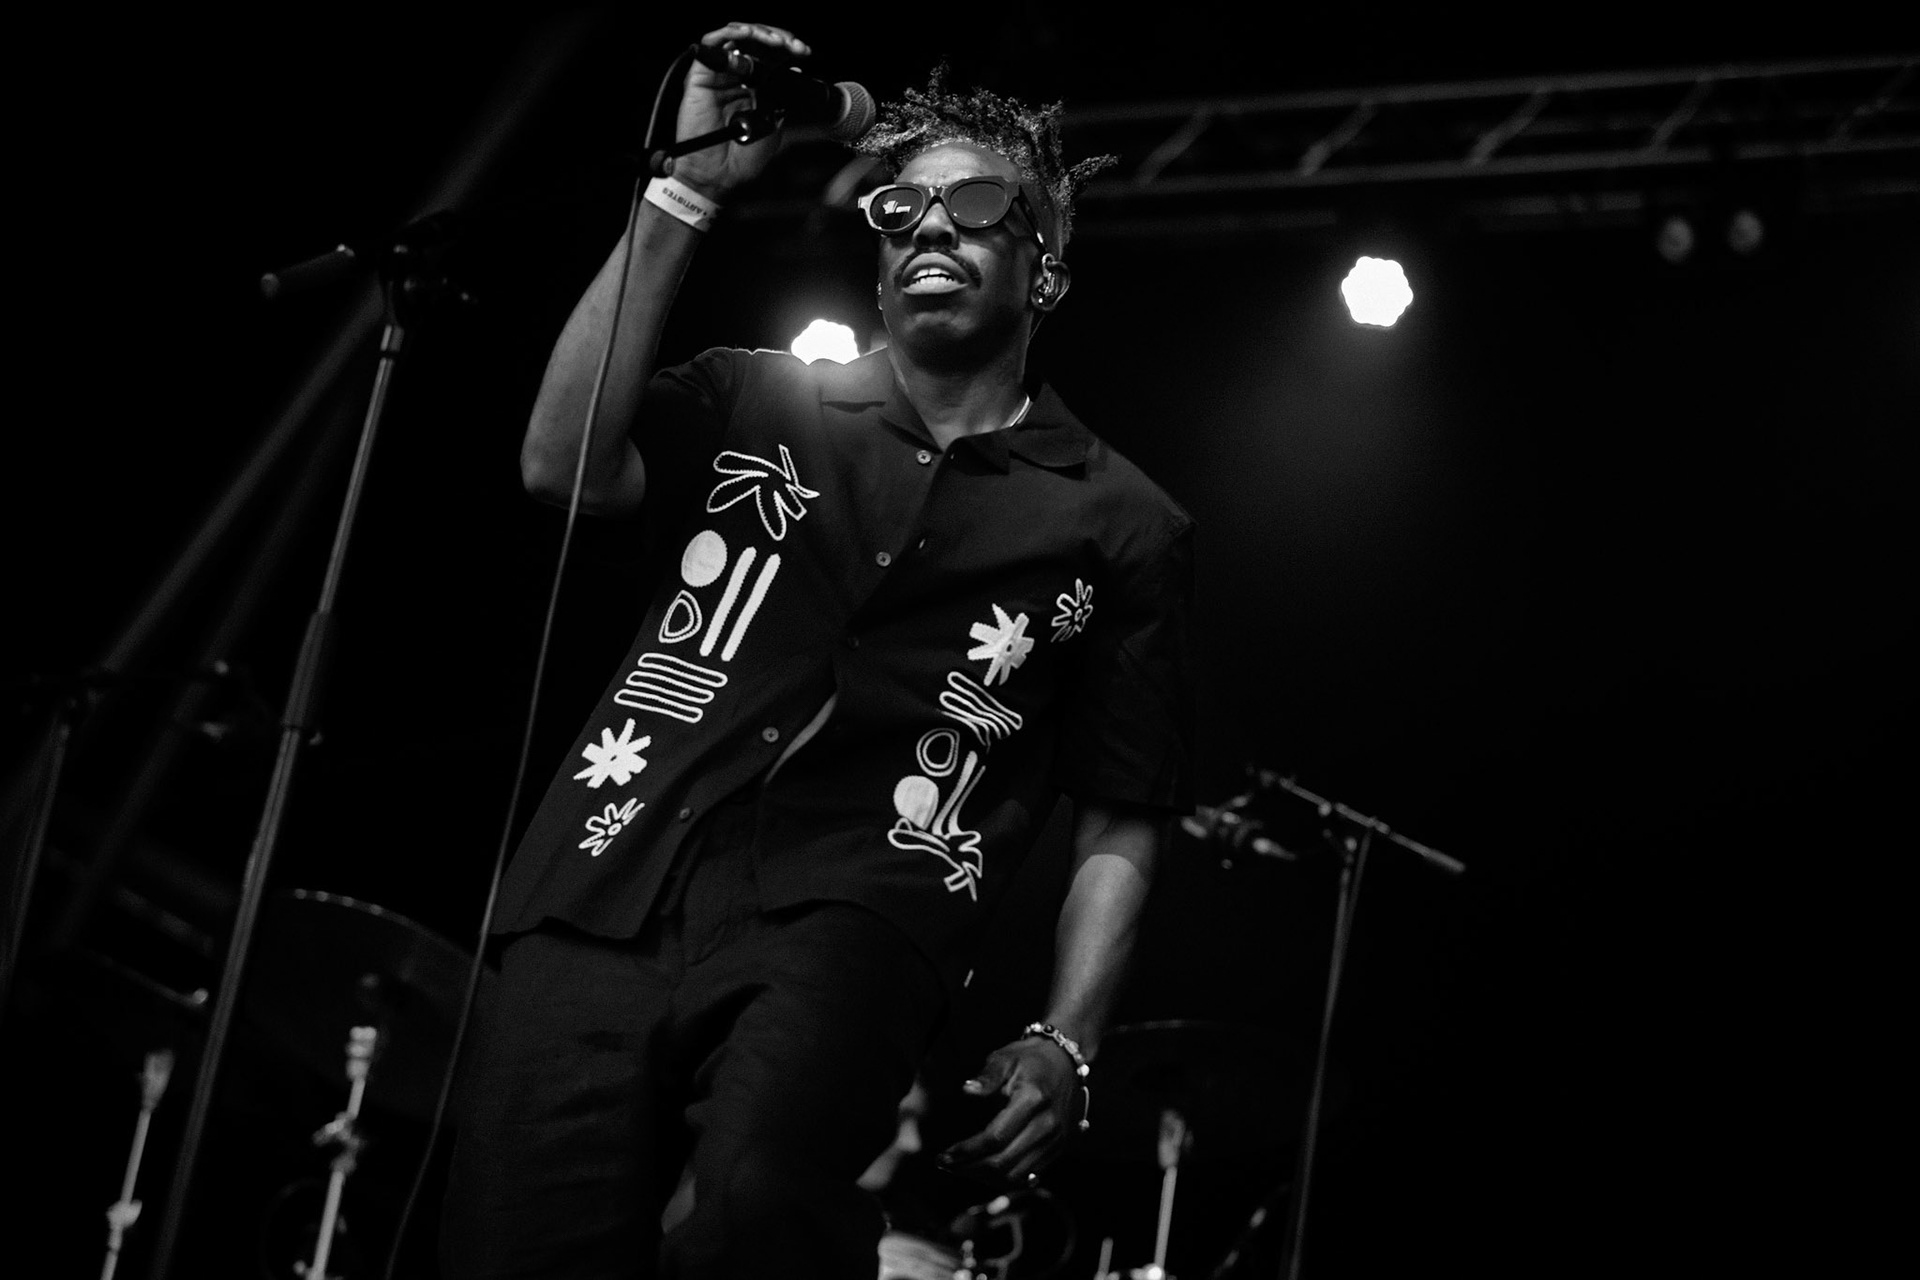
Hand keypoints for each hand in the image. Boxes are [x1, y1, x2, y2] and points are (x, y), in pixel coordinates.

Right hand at [669, 21, 811, 201]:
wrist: (719, 176)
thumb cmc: (743, 158)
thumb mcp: (772, 123)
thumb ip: (779, 98)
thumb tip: (793, 73)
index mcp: (753, 87)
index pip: (770, 57)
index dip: (787, 50)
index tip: (805, 53)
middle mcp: (735, 77)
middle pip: (755, 42)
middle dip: (778, 38)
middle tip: (795, 46)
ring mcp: (718, 75)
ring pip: (735, 36)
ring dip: (758, 32)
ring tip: (776, 41)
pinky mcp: (700, 75)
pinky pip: (711, 43)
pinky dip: (731, 33)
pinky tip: (749, 35)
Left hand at [937, 1036, 1082, 1186]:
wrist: (1065, 1063)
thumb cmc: (1030, 1059)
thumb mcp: (1006, 1058)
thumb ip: (986, 1076)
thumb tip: (967, 1090)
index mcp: (1032, 1100)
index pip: (995, 1137)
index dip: (967, 1150)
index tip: (944, 1155)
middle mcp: (1047, 1125)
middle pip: (1004, 1162)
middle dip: (970, 1168)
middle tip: (946, 1164)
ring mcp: (1056, 1140)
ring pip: (1016, 1175)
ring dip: (985, 1178)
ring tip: (962, 1169)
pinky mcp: (1058, 1149)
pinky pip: (1029, 1176)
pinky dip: (1004, 1179)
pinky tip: (985, 1172)